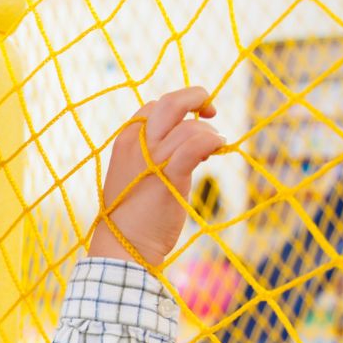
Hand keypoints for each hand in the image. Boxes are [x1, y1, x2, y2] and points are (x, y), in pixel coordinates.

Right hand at [88, 87, 222, 266]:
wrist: (124, 245)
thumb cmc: (131, 214)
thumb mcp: (134, 174)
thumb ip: (152, 155)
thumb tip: (189, 143)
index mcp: (126, 140)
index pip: (154, 107)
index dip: (178, 109)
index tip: (192, 123)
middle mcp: (137, 143)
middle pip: (171, 102)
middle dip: (197, 97)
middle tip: (211, 112)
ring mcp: (152, 158)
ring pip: (190, 126)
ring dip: (209, 133)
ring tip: (214, 149)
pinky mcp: (170, 175)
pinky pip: (196, 143)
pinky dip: (212, 141)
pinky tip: (218, 149)